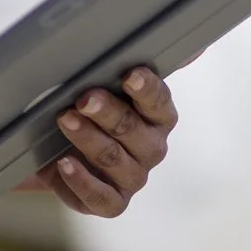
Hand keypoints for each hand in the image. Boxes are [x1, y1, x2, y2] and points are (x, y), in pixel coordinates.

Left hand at [28, 68, 176, 216]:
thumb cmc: (89, 113)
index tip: (130, 75)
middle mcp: (150, 148)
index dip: (146, 89)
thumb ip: (135, 63)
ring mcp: (132, 177)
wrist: (56, 151)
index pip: (159, 103)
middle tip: (84, 98)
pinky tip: (64, 163)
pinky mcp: (112, 202)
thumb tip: (193, 48)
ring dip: (88, 138)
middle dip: (107, 112)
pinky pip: (101, 197)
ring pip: (113, 159)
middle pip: (132, 130)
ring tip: (64, 120)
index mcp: (157, 117)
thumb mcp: (105, 85)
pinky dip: (81, 180)